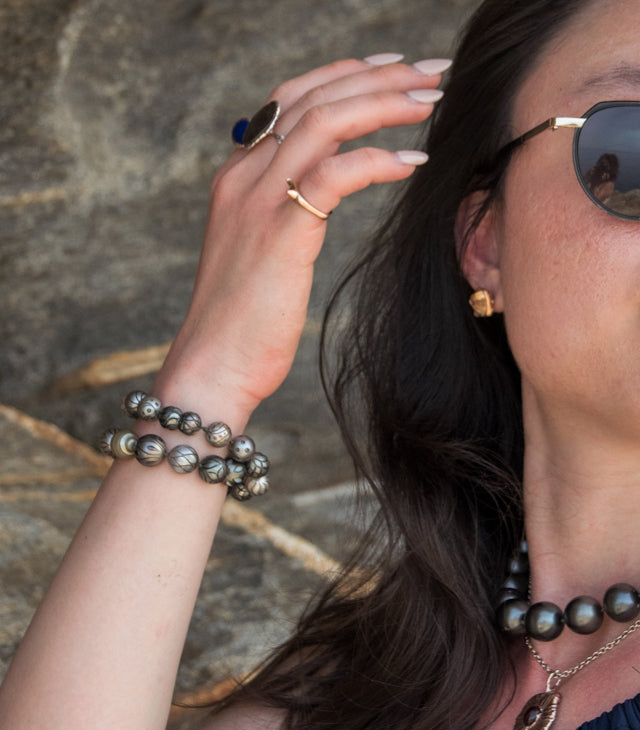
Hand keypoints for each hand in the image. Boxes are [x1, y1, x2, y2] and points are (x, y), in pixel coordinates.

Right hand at [160, 55, 446, 415]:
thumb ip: (282, 209)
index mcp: (238, 176)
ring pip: (324, 122)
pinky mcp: (280, 233)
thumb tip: (318, 190)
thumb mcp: (261, 251)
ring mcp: (258, 201)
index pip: (291, 98)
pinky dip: (378, 160)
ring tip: (430, 100)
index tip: (394, 66)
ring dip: (383, 103)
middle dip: (378, 76)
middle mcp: (244, 176)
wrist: (213, 365)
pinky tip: (414, 160)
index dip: (344, 73)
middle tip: (430, 71)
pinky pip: (335, 175)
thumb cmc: (244, 319)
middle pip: (312, 97)